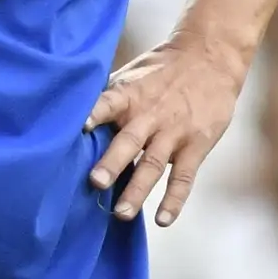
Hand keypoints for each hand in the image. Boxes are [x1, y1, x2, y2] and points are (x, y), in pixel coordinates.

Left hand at [83, 34, 250, 224]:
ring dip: (137, 191)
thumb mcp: (131, 74)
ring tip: (121, 213)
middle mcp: (150, 115)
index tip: (79, 128)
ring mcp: (174, 133)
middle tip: (96, 183)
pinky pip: (183, 177)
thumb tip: (66, 115)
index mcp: (130, 95)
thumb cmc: (161, 69)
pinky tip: (163, 221)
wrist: (211, 57)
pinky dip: (174, 200)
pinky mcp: (195, 146)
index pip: (108, 103)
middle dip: (112, 163)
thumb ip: (106, 97)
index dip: (93, 114)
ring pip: (152, 165)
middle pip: (129, 141)